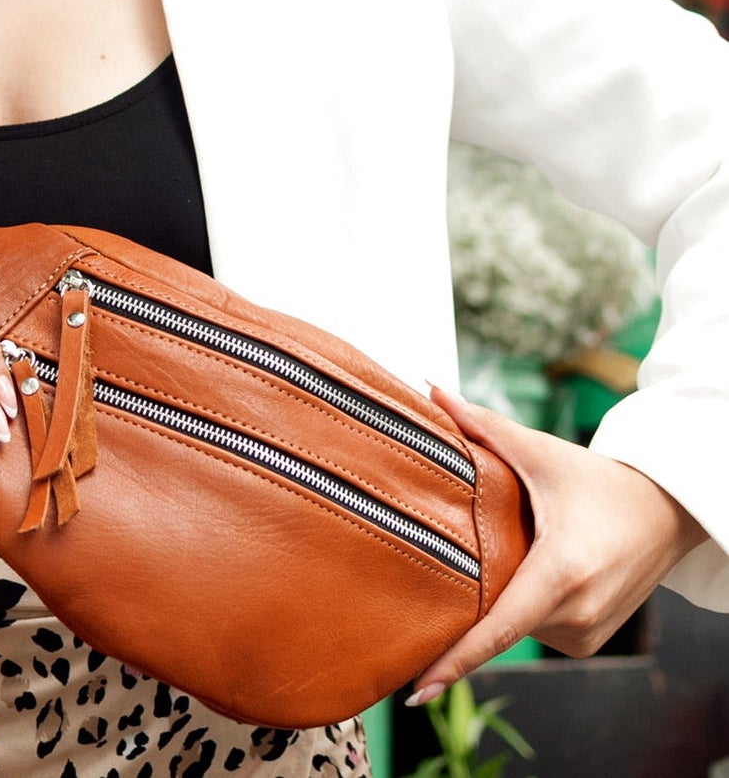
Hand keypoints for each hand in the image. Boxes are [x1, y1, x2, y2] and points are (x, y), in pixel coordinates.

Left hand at [407, 385, 707, 706]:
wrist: (664, 511)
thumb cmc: (597, 480)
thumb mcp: (539, 451)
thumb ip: (480, 424)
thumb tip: (428, 386)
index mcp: (562, 573)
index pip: (498, 630)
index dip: (456, 661)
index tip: (418, 689)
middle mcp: (577, 613)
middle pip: (495, 623)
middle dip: (458, 609)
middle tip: (413, 601)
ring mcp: (585, 634)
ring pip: (512, 627)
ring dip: (492, 600)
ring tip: (488, 561)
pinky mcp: (586, 642)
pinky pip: (532, 629)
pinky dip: (515, 607)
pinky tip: (512, 575)